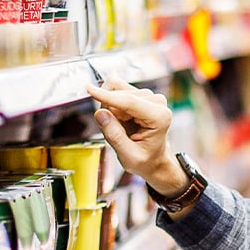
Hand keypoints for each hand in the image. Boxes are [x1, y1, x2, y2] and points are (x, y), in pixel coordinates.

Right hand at [86, 80, 184, 196]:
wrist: (154, 158)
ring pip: (117, 90)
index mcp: (160, 117)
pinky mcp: (140, 94)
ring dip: (111, 107)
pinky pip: (117, 90)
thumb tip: (100, 114)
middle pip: (121, 94)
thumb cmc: (145, 159)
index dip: (107, 96)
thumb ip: (115, 136)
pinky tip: (120, 118)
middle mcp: (157, 102)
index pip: (130, 102)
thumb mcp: (129, 156)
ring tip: (119, 126)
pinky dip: (112, 104)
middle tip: (112, 129)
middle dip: (108, 109)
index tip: (89, 90)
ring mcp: (149, 96)